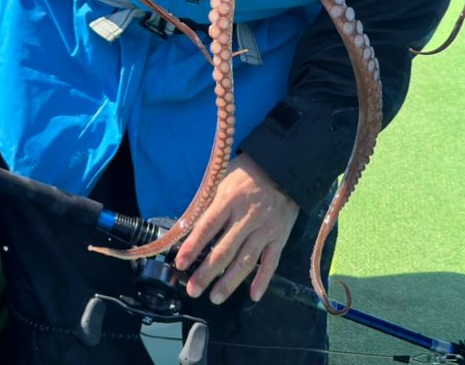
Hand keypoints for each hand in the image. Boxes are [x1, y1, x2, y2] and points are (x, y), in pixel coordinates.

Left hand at [174, 153, 299, 304]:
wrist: (283, 167)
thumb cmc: (247, 173)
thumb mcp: (224, 179)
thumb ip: (210, 203)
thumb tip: (188, 226)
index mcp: (230, 200)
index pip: (208, 226)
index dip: (193, 246)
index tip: (180, 263)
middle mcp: (247, 217)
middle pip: (225, 250)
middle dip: (207, 272)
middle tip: (193, 290)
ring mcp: (265, 229)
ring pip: (246, 261)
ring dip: (229, 282)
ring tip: (215, 297)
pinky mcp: (280, 236)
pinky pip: (271, 262)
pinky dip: (263, 280)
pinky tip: (253, 295)